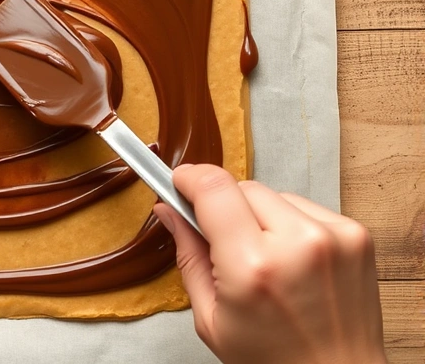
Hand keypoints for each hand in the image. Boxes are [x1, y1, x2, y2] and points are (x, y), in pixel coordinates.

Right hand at [153, 164, 386, 363]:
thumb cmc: (273, 360)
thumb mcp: (210, 318)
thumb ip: (188, 256)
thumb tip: (168, 210)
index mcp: (252, 267)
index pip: (214, 189)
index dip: (190, 179)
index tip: (179, 182)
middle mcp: (298, 243)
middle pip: (242, 187)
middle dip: (224, 207)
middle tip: (223, 241)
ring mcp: (333, 236)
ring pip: (275, 195)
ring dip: (260, 216)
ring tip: (264, 258)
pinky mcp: (356, 235)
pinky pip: (306, 208)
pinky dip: (291, 225)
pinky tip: (291, 259)